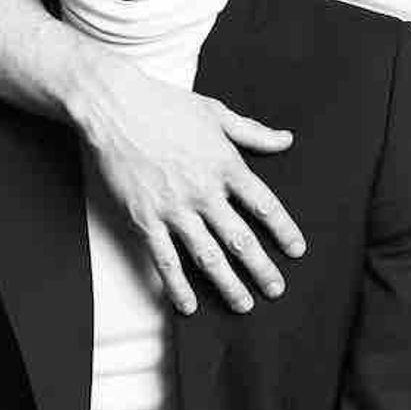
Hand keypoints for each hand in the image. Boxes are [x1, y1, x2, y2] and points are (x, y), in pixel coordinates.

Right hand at [67, 38, 305, 313]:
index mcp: (225, 164)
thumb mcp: (216, 113)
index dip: (284, 230)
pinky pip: (165, 260)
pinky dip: (178, 286)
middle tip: (276, 289)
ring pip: (208, 256)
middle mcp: (204, 191)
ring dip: (228, 284)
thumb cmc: (165, 105)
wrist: (115, 106)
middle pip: (241, 239)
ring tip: (243, 303)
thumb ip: (253, 132)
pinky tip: (188, 304)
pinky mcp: (144, 218)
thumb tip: (285, 140)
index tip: (295, 249)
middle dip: (261, 268)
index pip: (264, 206)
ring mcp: (173, 208)